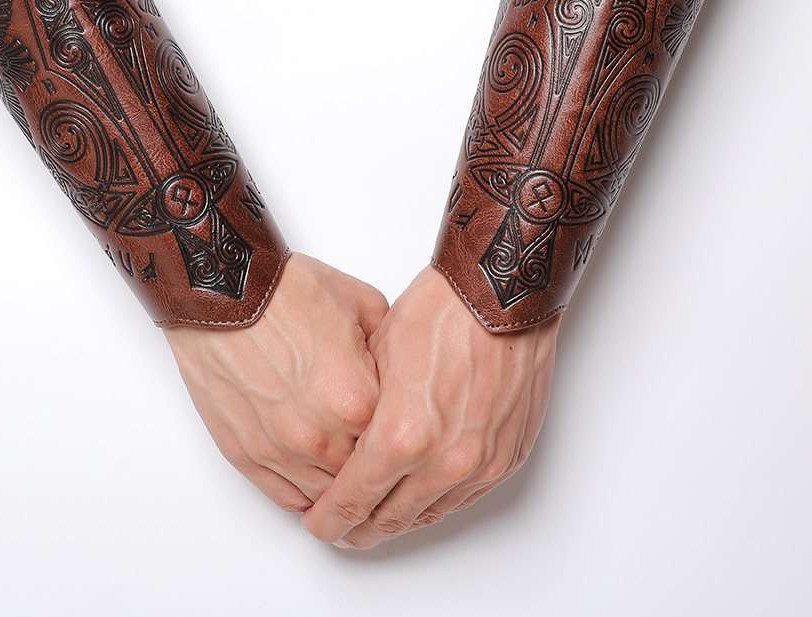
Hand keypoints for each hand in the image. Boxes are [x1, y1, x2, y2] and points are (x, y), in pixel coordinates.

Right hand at [164, 252, 388, 511]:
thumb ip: (391, 350)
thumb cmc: (285, 292)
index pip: (396, 446)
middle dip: (369, 462)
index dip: (398, 435)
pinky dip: (303, 493)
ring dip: (336, 483)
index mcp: (359, 402)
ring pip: (325, 495)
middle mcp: (321, 436)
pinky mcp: (246, 454)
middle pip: (362, 476)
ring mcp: (281, 450)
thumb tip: (403, 374)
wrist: (224, 291)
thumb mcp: (363, 304)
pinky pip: (285, 496)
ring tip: (342, 462)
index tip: (397, 428)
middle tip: (370, 446)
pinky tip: (312, 476)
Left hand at [301, 265, 558, 547]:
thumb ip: (359, 415)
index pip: (354, 500)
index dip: (329, 517)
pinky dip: (437, 499)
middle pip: (391, 519)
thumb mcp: (375, 360)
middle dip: (359, 528)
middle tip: (341, 528)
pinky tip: (419, 493)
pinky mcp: (507, 458)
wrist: (499, 296)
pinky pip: (466, 497)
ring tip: (376, 515)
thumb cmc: (439, 313)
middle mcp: (444, 462)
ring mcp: (481, 464)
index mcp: (402, 437)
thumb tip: (345, 446)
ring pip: (430, 514)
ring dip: (400, 518)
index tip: (318, 522)